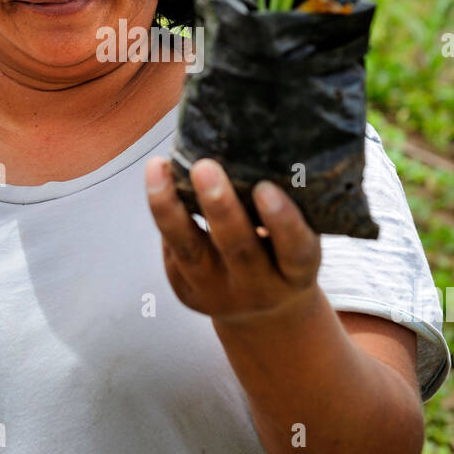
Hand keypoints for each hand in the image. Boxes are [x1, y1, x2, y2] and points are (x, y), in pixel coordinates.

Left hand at [144, 156, 321, 327]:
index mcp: (296, 274)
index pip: (295, 251)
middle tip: (205, 167)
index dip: (282, 222)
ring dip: (171, 208)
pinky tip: (157, 174)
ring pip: (191, 252)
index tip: (265, 188)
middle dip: (220, 208)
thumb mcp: (294, 240)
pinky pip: (173, 250)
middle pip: (239, 251)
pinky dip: (164, 211)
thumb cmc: (282, 253)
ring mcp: (219, 294)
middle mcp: (259, 289)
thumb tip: (254, 142)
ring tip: (158, 167)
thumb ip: (283, 205)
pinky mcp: (187, 291)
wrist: (263, 312)